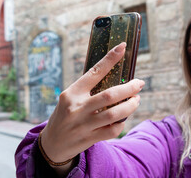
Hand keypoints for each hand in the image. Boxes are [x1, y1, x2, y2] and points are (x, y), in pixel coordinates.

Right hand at [40, 42, 144, 165]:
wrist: (51, 144)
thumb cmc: (64, 115)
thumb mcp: (70, 98)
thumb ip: (88, 90)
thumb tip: (115, 77)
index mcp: (72, 93)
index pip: (94, 72)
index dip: (110, 59)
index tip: (122, 47)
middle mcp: (77, 108)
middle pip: (110, 95)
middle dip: (129, 88)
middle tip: (140, 83)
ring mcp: (83, 124)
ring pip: (114, 114)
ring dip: (130, 106)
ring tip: (136, 100)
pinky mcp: (88, 139)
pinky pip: (112, 130)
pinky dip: (121, 124)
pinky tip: (123, 119)